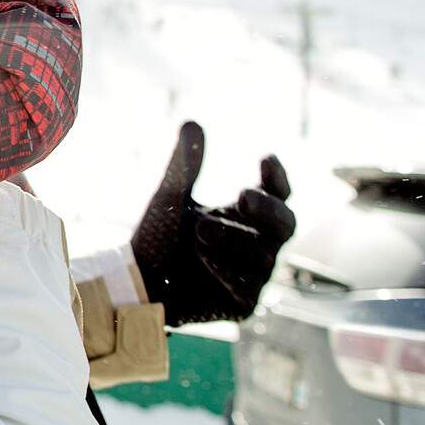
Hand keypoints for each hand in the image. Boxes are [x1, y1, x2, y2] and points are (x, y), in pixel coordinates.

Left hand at [130, 121, 295, 325]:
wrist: (137, 278)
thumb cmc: (160, 235)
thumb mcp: (170, 196)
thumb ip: (185, 165)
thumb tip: (191, 122)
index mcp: (247, 215)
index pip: (279, 194)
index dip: (278, 178)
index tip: (265, 158)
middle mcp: (259, 243)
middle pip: (287, 223)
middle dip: (268, 209)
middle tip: (242, 195)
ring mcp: (255, 274)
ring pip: (264, 253)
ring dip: (232, 238)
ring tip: (199, 232)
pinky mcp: (244, 302)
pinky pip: (248, 284)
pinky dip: (226, 269)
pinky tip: (205, 260)